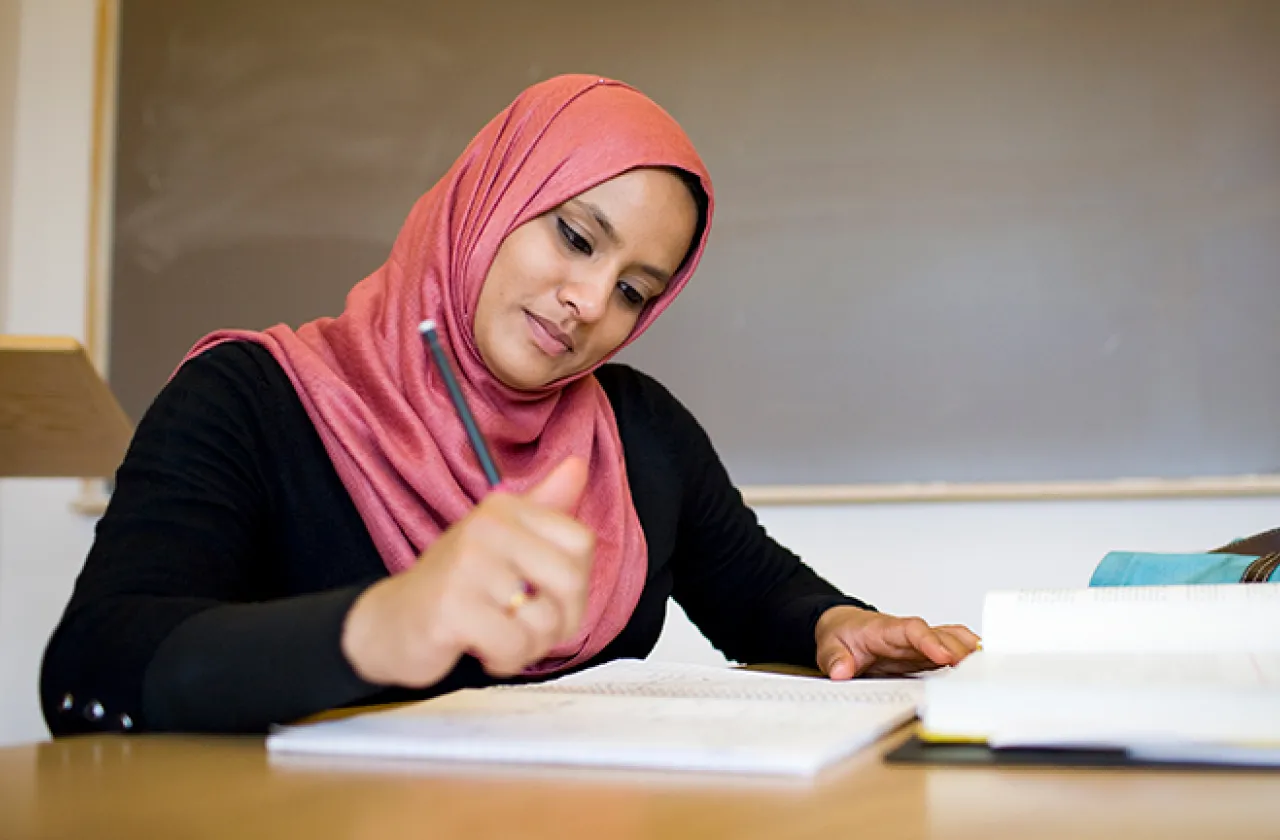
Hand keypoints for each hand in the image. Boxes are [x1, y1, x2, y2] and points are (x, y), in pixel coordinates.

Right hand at [341, 457, 594, 686]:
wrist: (390, 621)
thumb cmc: (455, 584)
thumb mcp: (502, 540)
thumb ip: (544, 508)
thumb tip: (577, 466)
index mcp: (504, 508)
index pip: (581, 542)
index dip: (576, 583)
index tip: (547, 596)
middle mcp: (486, 527)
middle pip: (570, 580)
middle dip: (560, 620)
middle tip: (529, 628)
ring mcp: (467, 566)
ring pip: (544, 620)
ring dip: (530, 645)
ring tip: (502, 638)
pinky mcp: (452, 608)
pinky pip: (513, 644)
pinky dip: (505, 659)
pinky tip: (483, 650)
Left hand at [814, 606, 980, 678]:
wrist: (844, 627)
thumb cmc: (841, 635)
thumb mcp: (828, 647)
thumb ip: (834, 659)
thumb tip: (841, 671)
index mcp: (885, 630)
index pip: (911, 630)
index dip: (929, 641)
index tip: (943, 655)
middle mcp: (908, 634)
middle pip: (940, 636)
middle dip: (959, 651)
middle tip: (977, 671)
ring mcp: (920, 643)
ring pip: (952, 639)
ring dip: (970, 651)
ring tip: (991, 668)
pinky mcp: (926, 653)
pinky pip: (953, 648)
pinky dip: (970, 654)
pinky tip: (986, 666)